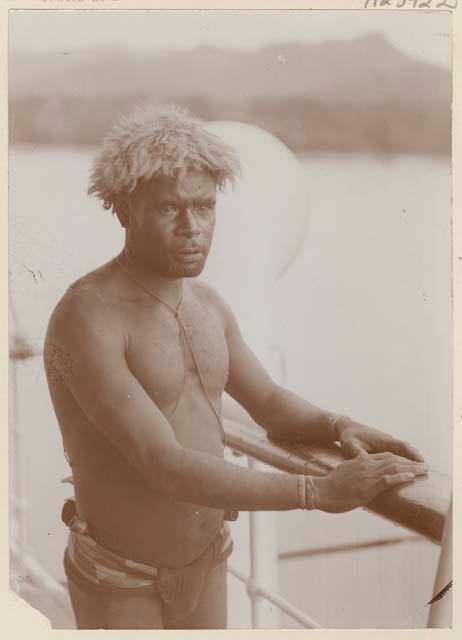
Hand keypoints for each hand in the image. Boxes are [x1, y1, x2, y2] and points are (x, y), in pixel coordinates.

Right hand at [312, 450, 428, 512]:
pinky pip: (388, 479)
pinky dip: (402, 477)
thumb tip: (361, 481)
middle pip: (393, 460)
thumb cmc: (329, 487)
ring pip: (394, 468)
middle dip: (410, 463)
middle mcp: (366, 464)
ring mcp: (367, 474)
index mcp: (360, 461)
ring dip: (412, 468)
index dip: (400, 459)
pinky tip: (412, 476)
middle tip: (424, 465)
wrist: (319, 490)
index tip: (411, 463)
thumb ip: (355, 473)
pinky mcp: (368, 485)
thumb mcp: (344, 475)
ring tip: (424, 470)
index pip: (385, 457)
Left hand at [335, 417, 424, 461]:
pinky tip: (409, 466)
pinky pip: (397, 451)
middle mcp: (386, 440)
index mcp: (381, 440)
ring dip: (412, 457)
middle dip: (415, 458)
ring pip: (403, 450)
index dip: (411, 454)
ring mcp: (386, 442)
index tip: (421, 462)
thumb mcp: (350, 445)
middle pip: (405, 448)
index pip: (400, 446)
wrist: (346, 427)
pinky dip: (405, 457)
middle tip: (426, 469)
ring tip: (422, 469)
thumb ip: (357, 452)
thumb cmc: (348, 437)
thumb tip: (363, 459)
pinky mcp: (383, 445)